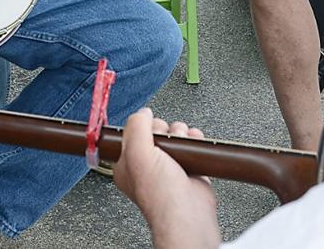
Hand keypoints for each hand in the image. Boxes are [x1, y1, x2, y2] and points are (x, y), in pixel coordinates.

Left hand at [114, 109, 219, 248]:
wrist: (187, 212)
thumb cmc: (159, 193)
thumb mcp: (137, 151)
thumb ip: (136, 126)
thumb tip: (144, 112)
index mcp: (128, 164)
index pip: (133, 132)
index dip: (143, 126)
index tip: (148, 129)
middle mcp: (147, 165)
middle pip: (157, 130)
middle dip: (165, 130)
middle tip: (165, 142)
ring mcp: (169, 167)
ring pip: (175, 135)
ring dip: (181, 133)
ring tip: (180, 145)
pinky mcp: (189, 168)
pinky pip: (192, 144)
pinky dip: (195, 139)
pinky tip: (193, 143)